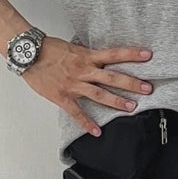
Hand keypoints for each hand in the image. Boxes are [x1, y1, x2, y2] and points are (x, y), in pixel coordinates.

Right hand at [21, 37, 153, 136]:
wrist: (29, 54)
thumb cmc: (50, 48)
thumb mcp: (74, 47)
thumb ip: (88, 54)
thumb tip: (101, 57)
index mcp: (87, 55)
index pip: (114, 54)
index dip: (131, 54)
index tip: (148, 56)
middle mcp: (84, 69)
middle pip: (112, 77)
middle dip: (131, 83)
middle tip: (148, 88)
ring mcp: (74, 84)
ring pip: (99, 94)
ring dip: (116, 102)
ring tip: (131, 108)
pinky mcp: (62, 96)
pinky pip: (76, 112)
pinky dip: (86, 122)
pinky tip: (96, 131)